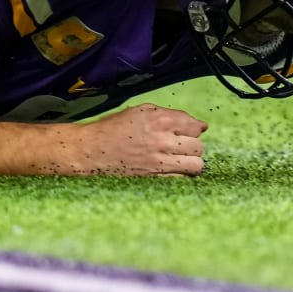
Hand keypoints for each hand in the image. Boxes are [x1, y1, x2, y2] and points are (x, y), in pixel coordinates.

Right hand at [76, 104, 207, 175]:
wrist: (92, 150)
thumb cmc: (114, 128)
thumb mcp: (140, 111)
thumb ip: (169, 115)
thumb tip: (200, 125)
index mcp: (159, 120)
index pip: (194, 126)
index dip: (193, 128)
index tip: (186, 131)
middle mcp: (162, 140)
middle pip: (198, 146)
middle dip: (193, 144)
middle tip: (181, 145)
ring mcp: (159, 161)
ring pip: (196, 165)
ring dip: (191, 161)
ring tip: (180, 159)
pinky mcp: (154, 178)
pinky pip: (182, 179)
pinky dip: (181, 175)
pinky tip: (171, 169)